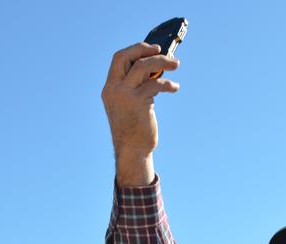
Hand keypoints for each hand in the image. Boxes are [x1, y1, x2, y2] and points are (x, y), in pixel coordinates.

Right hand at [101, 42, 179, 185]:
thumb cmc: (134, 129)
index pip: (119, 59)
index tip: (151, 49)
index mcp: (109, 89)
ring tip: (176, 65)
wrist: (132, 151)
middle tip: (162, 51)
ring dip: (162, 62)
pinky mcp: (138, 102)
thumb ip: (136, 87)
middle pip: (127, 57)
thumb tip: (155, 69)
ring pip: (143, 66)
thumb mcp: (130, 104)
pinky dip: (168, 84)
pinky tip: (175, 88)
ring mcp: (125, 95)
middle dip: (145, 49)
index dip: (135, 50)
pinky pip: (156, 84)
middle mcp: (114, 89)